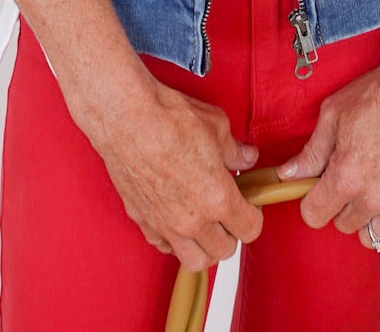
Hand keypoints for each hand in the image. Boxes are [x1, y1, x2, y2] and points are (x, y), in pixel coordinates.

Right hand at [91, 79, 264, 270]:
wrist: (126, 118)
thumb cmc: (169, 118)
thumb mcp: (216, 125)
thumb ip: (234, 150)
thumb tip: (247, 158)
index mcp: (218, 198)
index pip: (249, 228)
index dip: (254, 215)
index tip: (250, 203)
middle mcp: (193, 220)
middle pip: (224, 251)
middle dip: (231, 233)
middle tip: (227, 211)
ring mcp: (166, 224)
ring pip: (195, 261)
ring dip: (205, 247)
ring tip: (204, 223)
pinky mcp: (143, 221)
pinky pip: (164, 246)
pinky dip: (174, 240)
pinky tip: (176, 217)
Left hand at [274, 25, 379, 251]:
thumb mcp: (334, 114)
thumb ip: (311, 152)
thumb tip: (289, 174)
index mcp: (346, 177)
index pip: (314, 215)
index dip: (312, 201)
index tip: (318, 189)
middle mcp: (374, 197)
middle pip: (343, 225)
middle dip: (340, 205)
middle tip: (349, 179)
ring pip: (371, 236)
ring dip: (367, 217)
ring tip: (371, 190)